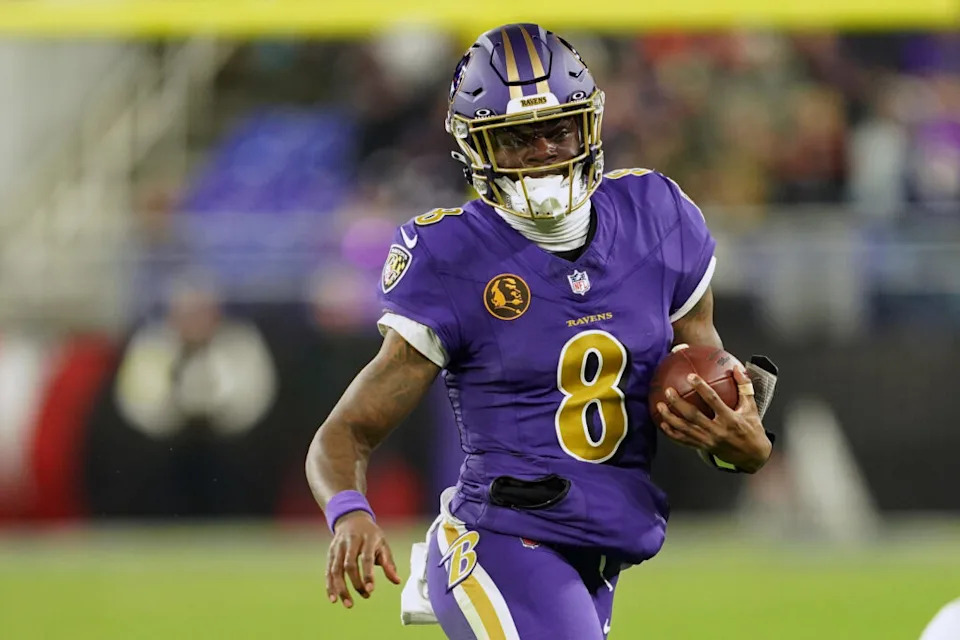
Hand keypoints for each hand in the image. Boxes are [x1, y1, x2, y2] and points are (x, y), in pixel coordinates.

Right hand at [326, 511, 400, 608]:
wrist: (352, 519)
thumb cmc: (371, 535)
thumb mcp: (383, 544)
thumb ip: (389, 563)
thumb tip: (397, 581)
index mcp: (367, 539)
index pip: (366, 558)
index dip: (367, 575)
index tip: (370, 590)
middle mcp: (350, 542)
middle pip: (349, 565)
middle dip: (356, 583)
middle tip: (365, 597)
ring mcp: (338, 547)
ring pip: (336, 569)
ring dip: (340, 588)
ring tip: (348, 604)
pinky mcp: (330, 552)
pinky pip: (328, 571)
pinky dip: (330, 586)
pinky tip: (333, 598)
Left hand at [655, 366, 771, 472]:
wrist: (753, 456)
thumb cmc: (752, 430)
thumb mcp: (751, 408)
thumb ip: (744, 387)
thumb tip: (737, 367)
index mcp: (730, 419)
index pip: (713, 401)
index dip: (701, 388)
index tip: (691, 377)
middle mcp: (717, 431)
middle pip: (693, 416)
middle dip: (678, 403)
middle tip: (668, 391)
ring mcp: (708, 441)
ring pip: (685, 429)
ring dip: (670, 417)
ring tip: (659, 406)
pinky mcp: (703, 447)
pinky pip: (684, 441)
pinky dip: (672, 433)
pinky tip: (662, 423)